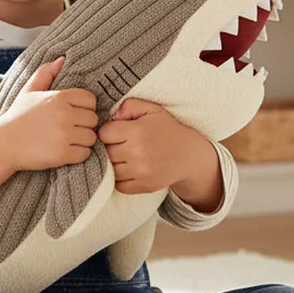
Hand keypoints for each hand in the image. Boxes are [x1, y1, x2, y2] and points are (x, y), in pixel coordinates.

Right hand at [0, 56, 98, 171]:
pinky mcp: (62, 154)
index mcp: (58, 97)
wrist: (3, 144)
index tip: (73, 113)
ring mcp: (63, 135)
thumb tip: (63, 59)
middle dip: (84, 124)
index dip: (84, 107)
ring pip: (91, 137)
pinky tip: (65, 150)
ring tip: (67, 139)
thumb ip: (45, 73)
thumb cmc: (18, 117)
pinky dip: (77, 154)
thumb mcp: (29, 90)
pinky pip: (85, 153)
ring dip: (82, 140)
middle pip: (93, 119)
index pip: (90, 99)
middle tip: (70, 128)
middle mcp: (63, 115)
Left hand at [98, 98, 215, 198]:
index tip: (118, 132)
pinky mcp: (144, 186)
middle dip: (111, 147)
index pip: (104, 133)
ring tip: (126, 156)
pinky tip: (130, 169)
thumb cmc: (167, 130)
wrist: (189, 156)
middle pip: (106, 152)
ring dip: (115, 163)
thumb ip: (129, 106)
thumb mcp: (152, 110)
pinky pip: (119, 185)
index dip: (109, 131)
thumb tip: (113, 117)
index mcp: (138, 131)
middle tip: (123, 144)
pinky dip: (121, 179)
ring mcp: (141, 172)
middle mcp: (138, 153)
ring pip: (111, 169)